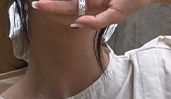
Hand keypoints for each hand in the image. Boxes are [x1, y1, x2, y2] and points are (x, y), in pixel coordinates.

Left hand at [31, 0, 152, 28]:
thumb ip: (96, 22)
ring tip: (43, 2)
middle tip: (36, 3)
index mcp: (92, 7)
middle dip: (51, 0)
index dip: (52, 6)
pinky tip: (61, 0)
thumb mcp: (116, 16)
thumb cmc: (134, 1)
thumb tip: (76, 23)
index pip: (68, 7)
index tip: (36, 4)